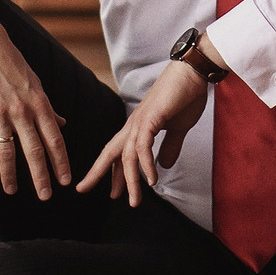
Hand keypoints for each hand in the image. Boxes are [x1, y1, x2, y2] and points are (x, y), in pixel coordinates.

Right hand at [0, 5, 72, 197]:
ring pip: (7, 151)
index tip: (65, 181)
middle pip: (34, 149)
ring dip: (10, 174)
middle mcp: (21, 110)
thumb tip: (62, 124)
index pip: (54, 139)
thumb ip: (47, 107)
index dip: (60, 162)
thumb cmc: (12, 64)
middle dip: (41, 176)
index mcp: (39, 103)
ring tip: (12, 191)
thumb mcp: (35, 83)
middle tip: (45, 196)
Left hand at [77, 60, 212, 206]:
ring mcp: (141, 121)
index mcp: (138, 127)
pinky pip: (143, 147)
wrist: (193, 73)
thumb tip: (164, 165)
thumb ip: (170, 146)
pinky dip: (145, 165)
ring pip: (128, 156)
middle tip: (83, 189)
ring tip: (134, 201)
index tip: (112, 193)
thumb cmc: (186, 96)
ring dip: (130, 181)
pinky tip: (151, 180)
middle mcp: (134, 125)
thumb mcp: (178, 128)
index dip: (113, 173)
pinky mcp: (151, 119)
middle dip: (96, 172)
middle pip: (110, 152)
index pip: (120, 153)